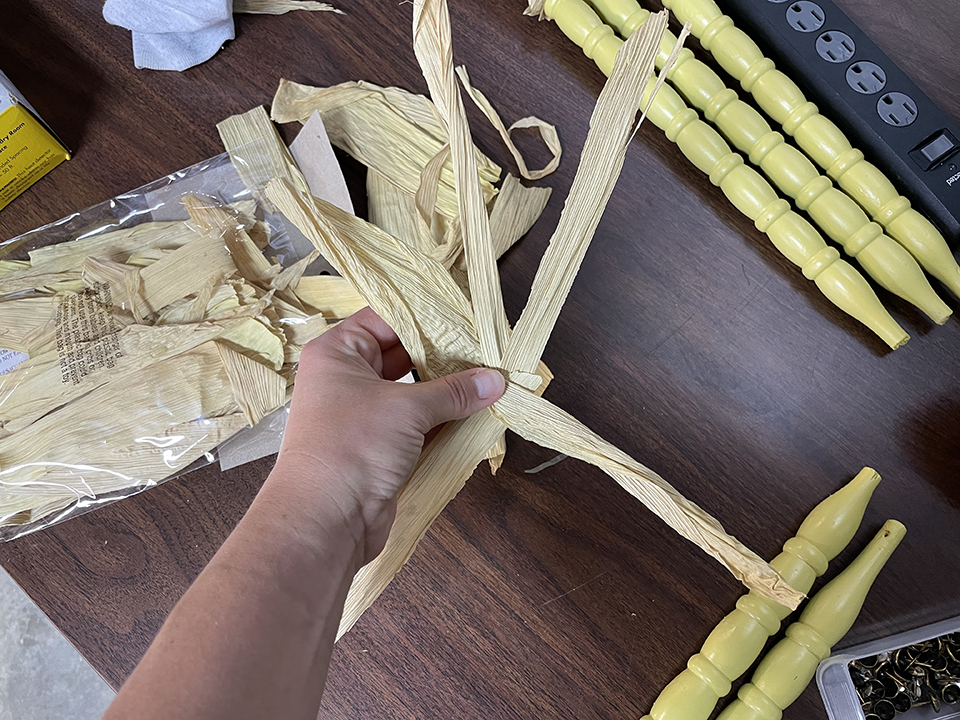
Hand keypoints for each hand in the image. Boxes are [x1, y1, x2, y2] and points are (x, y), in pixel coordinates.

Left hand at [272, 307, 504, 563]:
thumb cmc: (352, 447)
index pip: (386, 318)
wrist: (324, 521)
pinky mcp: (380, 446)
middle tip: (488, 348)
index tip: (468, 316)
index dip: (426, 316)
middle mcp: (347, 378)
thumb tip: (496, 380)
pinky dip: (444, 419)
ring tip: (491, 378)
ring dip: (448, 391)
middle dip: (445, 355)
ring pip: (413, 391)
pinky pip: (418, 423)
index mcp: (338, 352)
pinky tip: (479, 413)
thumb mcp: (406, 408)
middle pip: (403, 354)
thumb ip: (454, 391)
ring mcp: (364, 414)